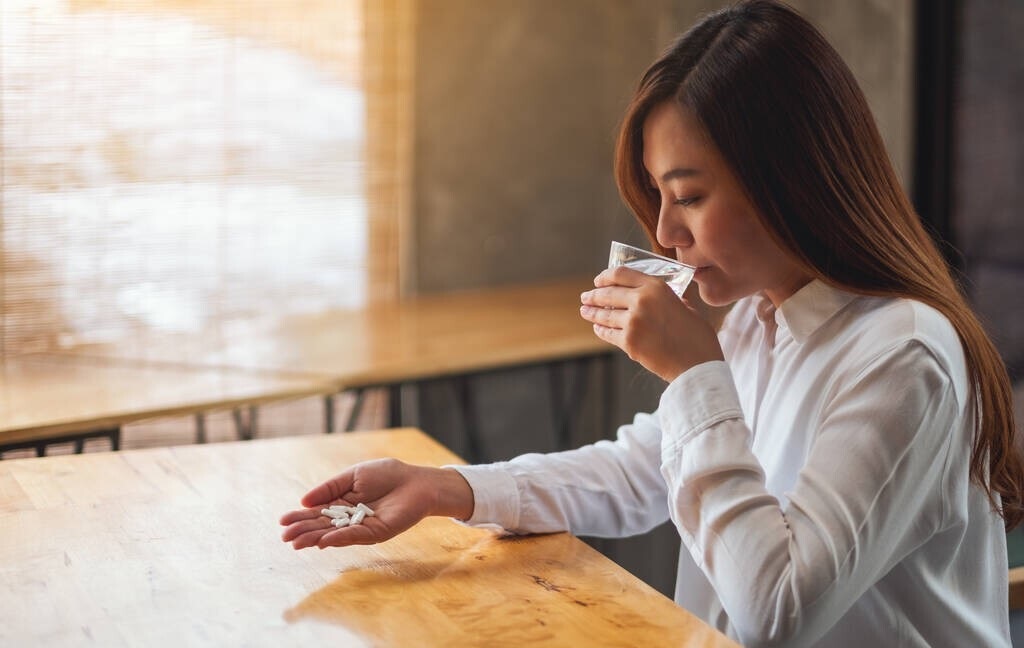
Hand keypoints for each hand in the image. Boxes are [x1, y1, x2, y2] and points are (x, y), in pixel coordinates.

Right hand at [279, 458, 473, 548]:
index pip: (317, 513)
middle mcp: (350, 519)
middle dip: (303, 531)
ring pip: (335, 535)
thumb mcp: (353, 476)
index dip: (300, 517)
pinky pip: (355, 536)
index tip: (282, 522)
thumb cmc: (387, 475)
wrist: (417, 481)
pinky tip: (323, 541)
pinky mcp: (376, 532)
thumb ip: (330, 488)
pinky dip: (339, 538)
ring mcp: (362, 527)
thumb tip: (304, 501)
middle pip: (322, 527)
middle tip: (285, 537)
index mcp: (343, 504)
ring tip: (297, 542)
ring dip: (315, 538)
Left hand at [579, 266, 722, 381]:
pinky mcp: (628, 342)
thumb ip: (670, 300)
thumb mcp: (686, 307)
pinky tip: (598, 327)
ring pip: (604, 314)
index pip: (621, 274)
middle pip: (608, 293)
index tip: (598, 281)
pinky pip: (607, 333)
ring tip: (585, 311)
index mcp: (657, 287)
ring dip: (592, 312)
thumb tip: (661, 300)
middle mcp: (642, 300)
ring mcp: (633, 322)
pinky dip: (600, 329)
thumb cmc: (697, 338)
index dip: (605, 276)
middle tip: (586, 297)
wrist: (698, 366)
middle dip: (593, 295)